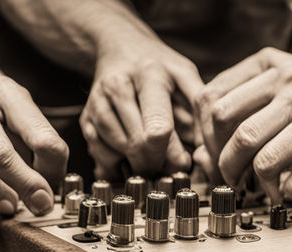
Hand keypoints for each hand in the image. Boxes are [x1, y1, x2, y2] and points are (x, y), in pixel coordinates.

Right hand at [80, 38, 203, 178]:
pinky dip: (117, 165)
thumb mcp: (186, 76)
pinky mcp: (85, 120)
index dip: (173, 155)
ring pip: (116, 154)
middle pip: (137, 146)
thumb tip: (206, 149)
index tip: (182, 162)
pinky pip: (100, 156)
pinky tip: (130, 155)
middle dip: (156, 164)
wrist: (120, 47)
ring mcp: (97, 104)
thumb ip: (200, 109)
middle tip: (167, 165)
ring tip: (150, 157)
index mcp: (149, 75)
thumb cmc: (158, 67)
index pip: (158, 129)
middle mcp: (117, 88)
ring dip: (136, 165)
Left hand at [195, 48, 291, 202]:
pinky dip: (291, 192)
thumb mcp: (289, 77)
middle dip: (227, 168)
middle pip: (238, 134)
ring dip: (259, 185)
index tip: (211, 155)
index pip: (215, 102)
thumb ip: (247, 101)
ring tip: (264, 190)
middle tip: (232, 180)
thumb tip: (205, 148)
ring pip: (267, 159)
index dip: (204, 137)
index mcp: (276, 66)